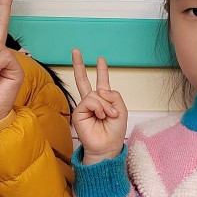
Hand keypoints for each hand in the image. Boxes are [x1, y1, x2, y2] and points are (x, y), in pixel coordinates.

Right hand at [71, 49, 127, 163]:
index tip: (100, 59)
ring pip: (94, 94)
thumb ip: (113, 95)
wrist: (107, 146)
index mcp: (104, 100)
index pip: (102, 82)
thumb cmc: (115, 131)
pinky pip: (90, 101)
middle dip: (79, 65)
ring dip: (105, 105)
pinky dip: (98, 108)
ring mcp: (84, 107)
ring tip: (108, 116)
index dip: (102, 71)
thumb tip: (99, 90)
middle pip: (83, 80)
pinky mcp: (78, 112)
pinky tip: (100, 116)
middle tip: (75, 50)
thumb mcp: (121, 109)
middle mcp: (92, 102)